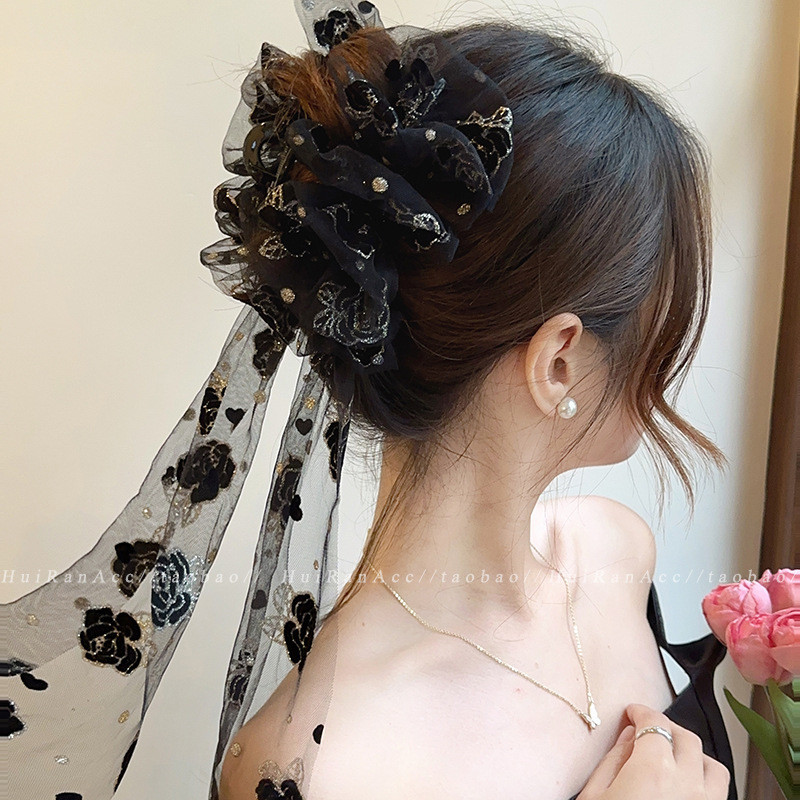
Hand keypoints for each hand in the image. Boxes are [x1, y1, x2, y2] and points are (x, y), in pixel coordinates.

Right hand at [576, 703, 730, 799]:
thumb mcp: (594, 795)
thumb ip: (612, 761)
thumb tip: (627, 738)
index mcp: (654, 770)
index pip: (654, 722)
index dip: (641, 711)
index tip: (633, 712)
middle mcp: (687, 784)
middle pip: (685, 737)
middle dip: (665, 727)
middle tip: (647, 729)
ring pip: (712, 764)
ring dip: (692, 754)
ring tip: (672, 757)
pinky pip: (718, 791)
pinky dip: (704, 779)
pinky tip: (685, 784)